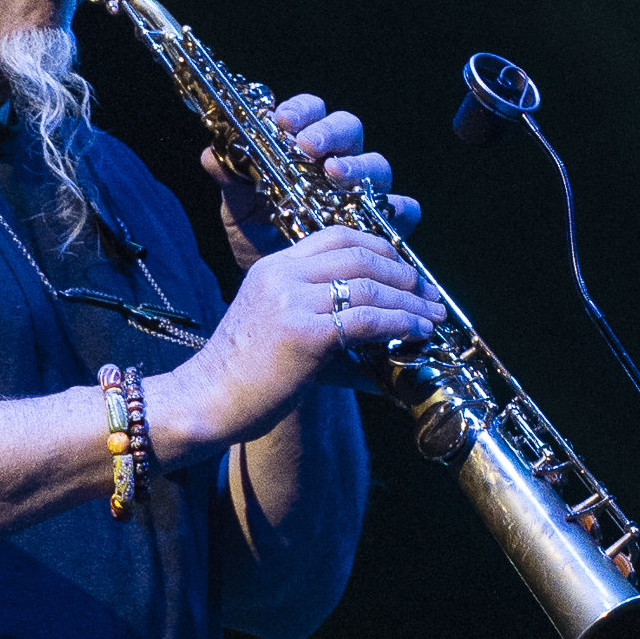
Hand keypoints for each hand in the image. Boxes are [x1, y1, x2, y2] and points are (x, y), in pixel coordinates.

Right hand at [155, 225, 445, 453]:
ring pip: (370, 286)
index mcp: (274, 267)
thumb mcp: (281, 329)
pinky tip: (416, 334)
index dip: (380, 248)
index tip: (405, 270)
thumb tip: (381, 338)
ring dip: (410, 302)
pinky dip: (400, 324)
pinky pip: (367, 319)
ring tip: (432, 317)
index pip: (337, 236)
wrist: (207, 402)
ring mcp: (292, 301)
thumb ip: (324, 322)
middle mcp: (283, 275)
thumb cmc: (244, 376)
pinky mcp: (304, 333)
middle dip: (403, 273)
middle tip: (428, 295)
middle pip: (360, 254)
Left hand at [202, 93, 421, 268]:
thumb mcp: (239, 210)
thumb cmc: (260, 237)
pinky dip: (396, 209)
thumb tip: (211, 155)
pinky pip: (404, 208)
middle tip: (308, 147)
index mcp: (305, 148)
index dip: (300, 110)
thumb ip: (231, 181)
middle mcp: (339, 163)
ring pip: (377, 164)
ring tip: (335, 175)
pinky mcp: (385, 223)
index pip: (310, 112)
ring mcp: (365, 190)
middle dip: (330, 132)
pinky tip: (376, 216)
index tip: (281, 121)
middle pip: (349, 129)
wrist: (277, 289)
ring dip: (358, 165)